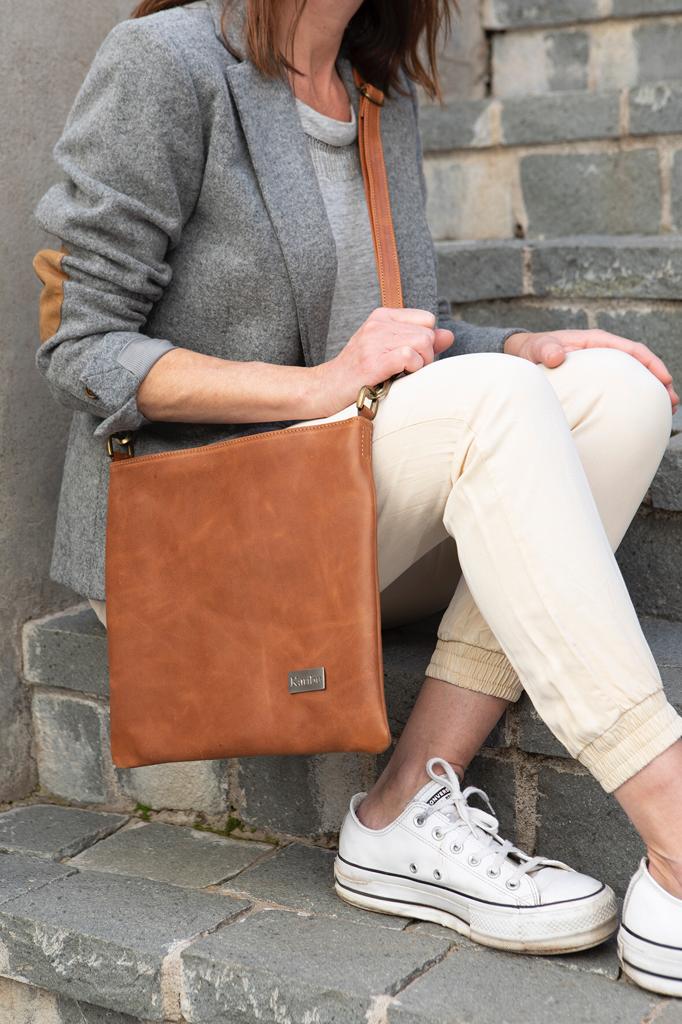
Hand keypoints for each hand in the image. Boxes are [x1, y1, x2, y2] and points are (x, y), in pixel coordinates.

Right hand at [311, 307, 453, 416]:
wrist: (324, 390)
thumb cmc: (358, 374)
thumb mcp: (389, 351)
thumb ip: (420, 341)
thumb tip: (449, 335)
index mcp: (382, 317)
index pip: (427, 319)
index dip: (427, 341)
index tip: (412, 357)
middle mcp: (377, 324)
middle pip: (428, 333)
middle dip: (426, 356)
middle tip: (407, 371)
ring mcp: (373, 342)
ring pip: (422, 343)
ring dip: (420, 365)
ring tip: (402, 375)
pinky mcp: (372, 362)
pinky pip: (409, 356)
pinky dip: (411, 370)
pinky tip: (397, 378)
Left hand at [504, 329, 678, 412]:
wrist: (523, 355)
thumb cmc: (533, 349)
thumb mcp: (538, 348)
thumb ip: (546, 350)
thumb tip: (556, 356)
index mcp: (597, 342)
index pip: (632, 350)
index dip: (651, 364)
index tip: (664, 380)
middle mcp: (604, 352)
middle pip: (640, 365)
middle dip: (658, 382)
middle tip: (672, 402)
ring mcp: (602, 366)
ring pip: (633, 378)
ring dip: (650, 392)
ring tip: (666, 411)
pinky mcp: (597, 380)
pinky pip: (620, 387)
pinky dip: (632, 398)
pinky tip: (638, 414)